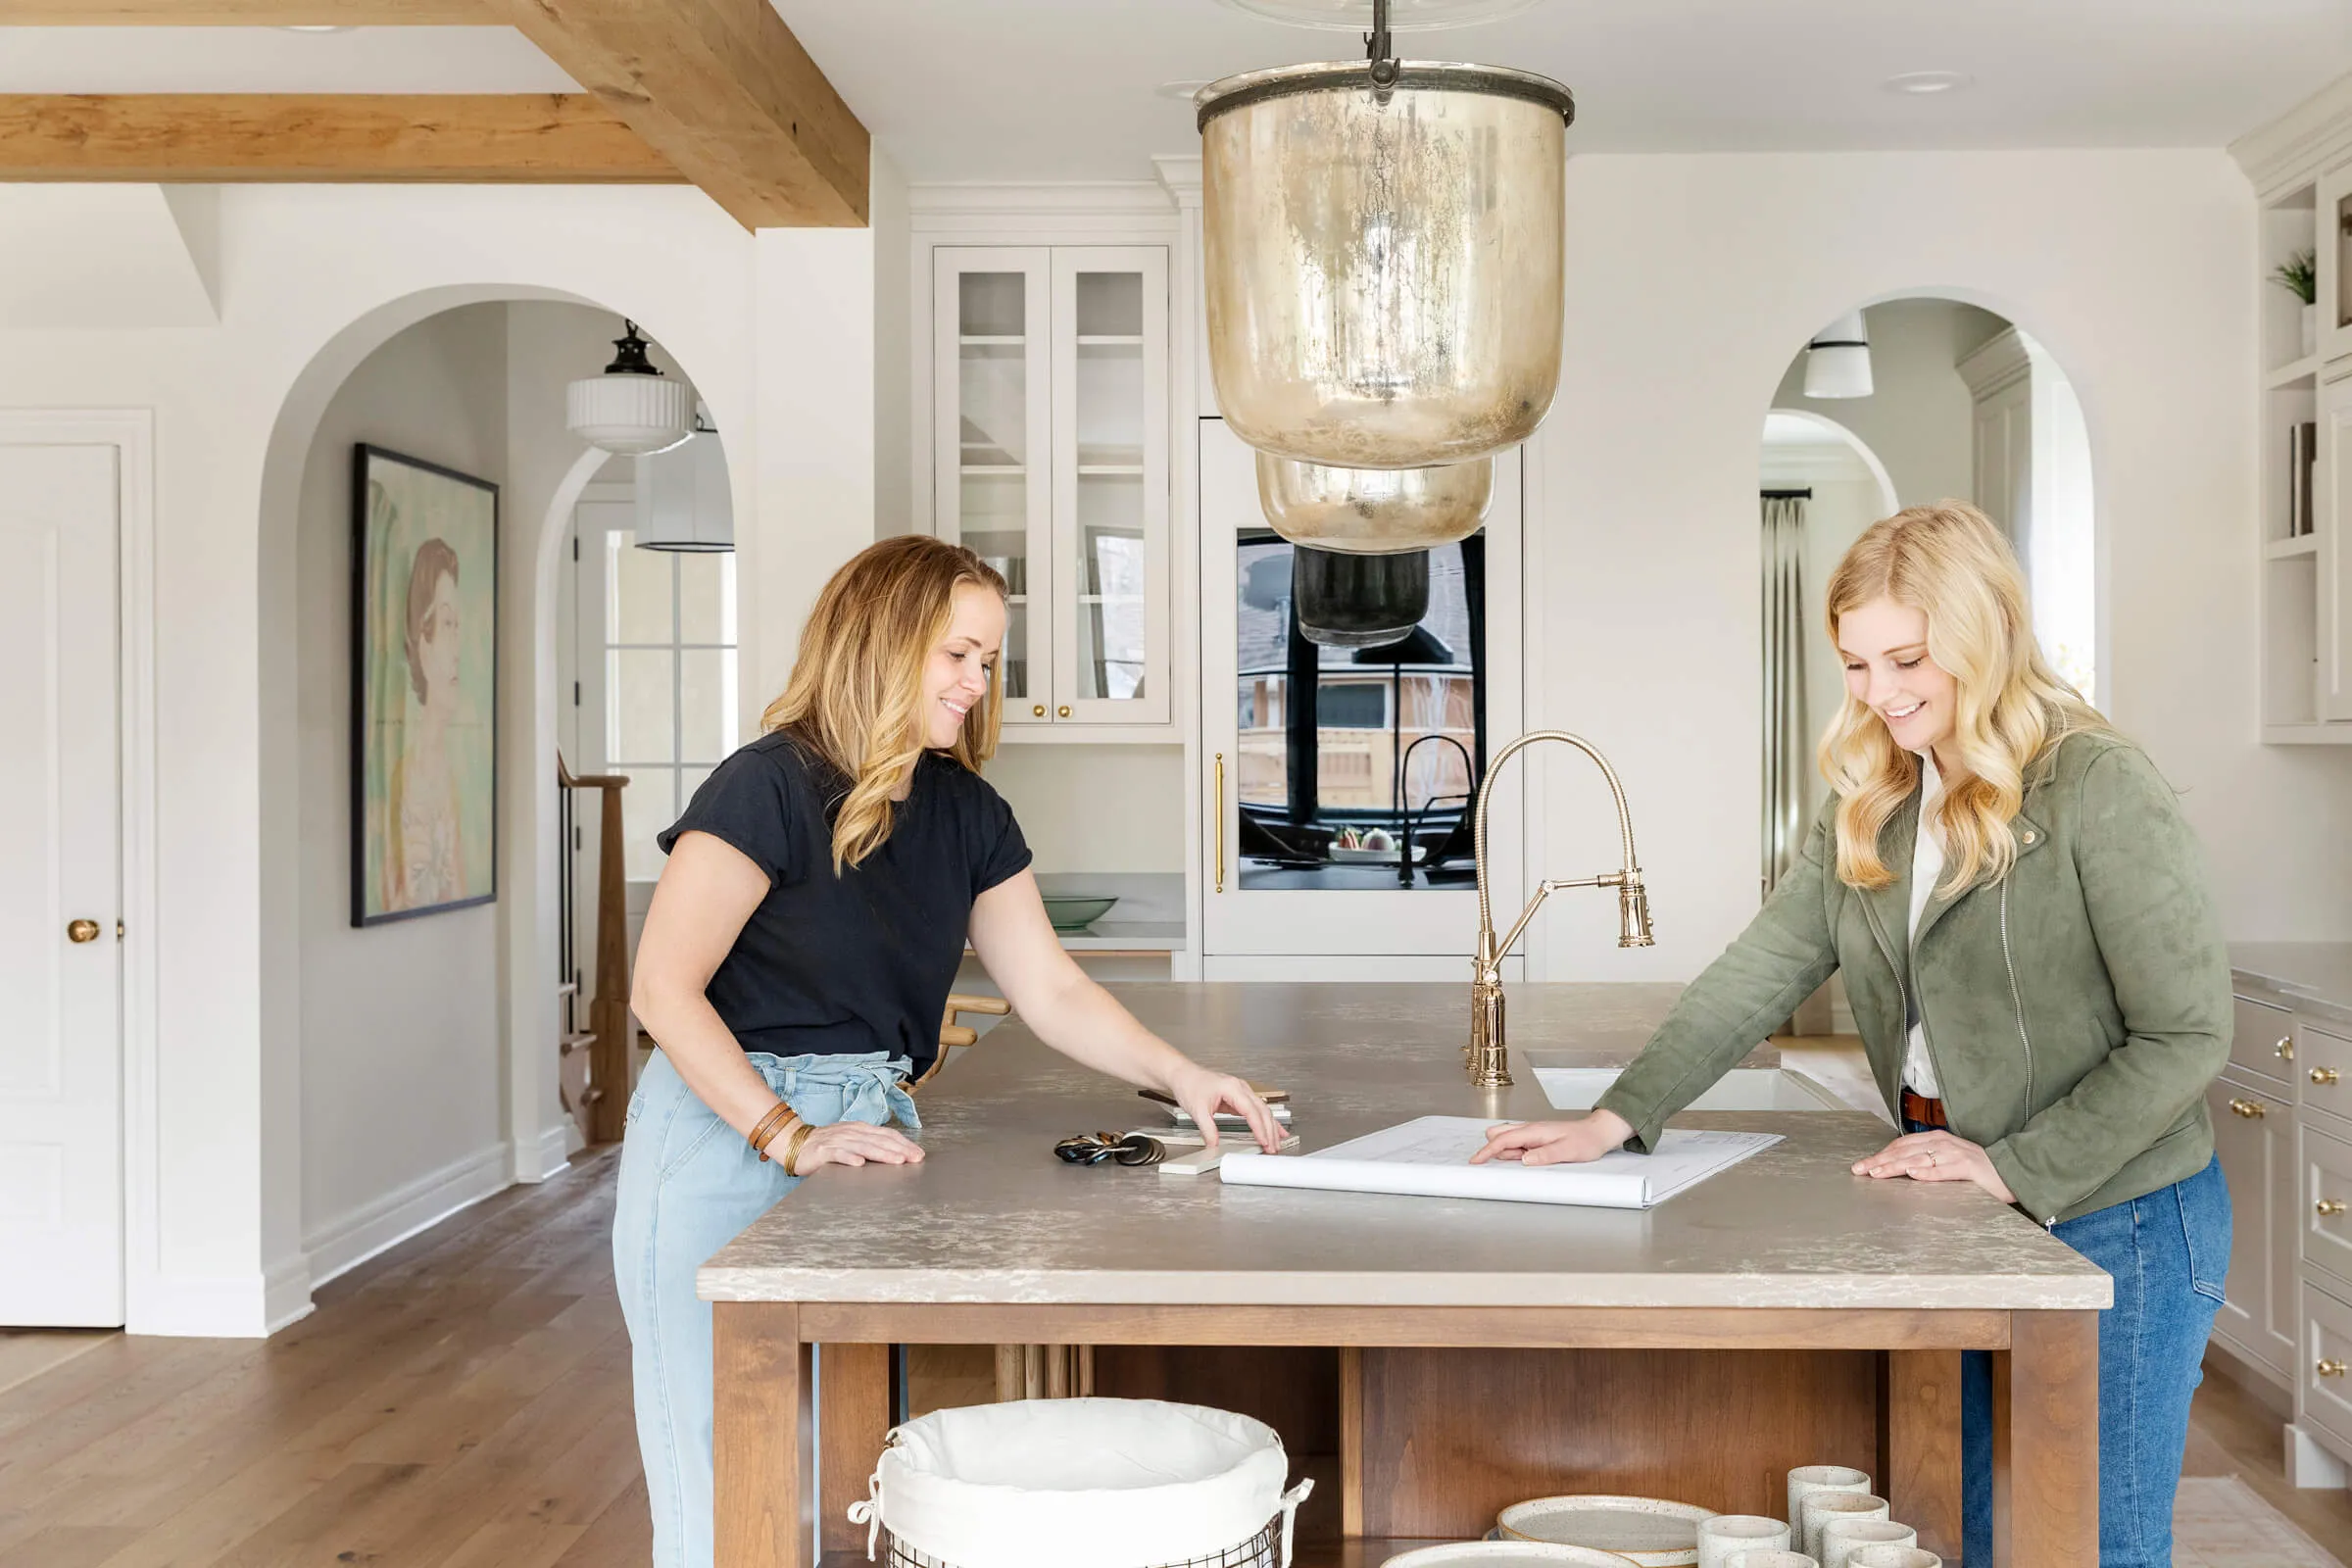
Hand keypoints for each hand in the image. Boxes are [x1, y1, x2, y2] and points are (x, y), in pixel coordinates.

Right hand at [788, 1120, 925, 1174]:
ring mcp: (837, 1141)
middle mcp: (851, 1132)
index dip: (904, 1143)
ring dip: (882, 1153)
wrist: (794, 1142)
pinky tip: (859, 1164)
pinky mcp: (823, 1151)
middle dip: (900, 1149)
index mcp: (860, 1129)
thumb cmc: (826, 1145)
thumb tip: (894, 1153)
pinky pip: (838, 1154)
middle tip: (915, 1158)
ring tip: (897, 1160)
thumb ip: (869, 1145)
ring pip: (863, 1147)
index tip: (918, 1154)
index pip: (887, 1135)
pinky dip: (849, 1158)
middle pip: (879, 1140)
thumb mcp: (851, 1141)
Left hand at [1162, 1061, 1282, 1152]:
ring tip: (1277, 1142)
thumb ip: (1208, 1130)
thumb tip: (1215, 1145)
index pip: (1251, 1111)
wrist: (1183, 1075)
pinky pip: (1257, 1110)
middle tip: (1273, 1148)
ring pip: (1263, 1110)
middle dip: (1270, 1130)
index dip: (1259, 1128)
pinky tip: (1274, 1129)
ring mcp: (1242, 1091)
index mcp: (1232, 1088)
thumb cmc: (1190, 1085)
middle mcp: (1241, 1087)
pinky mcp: (1240, 1097)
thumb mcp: (1197, 1111)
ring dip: (1271, 1127)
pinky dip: (1266, 1121)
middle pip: (1262, 1111)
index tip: (1264, 1142)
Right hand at [1472, 1110, 1632, 1166]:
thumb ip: (1545, 1155)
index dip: (1487, 1151)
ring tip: (1532, 1162)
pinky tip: (1530, 1160)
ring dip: (1509, 1155)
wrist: (1598, 1134)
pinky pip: (1518, 1146)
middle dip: (1496, 1151)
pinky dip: (1517, 1155)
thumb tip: (1524, 1160)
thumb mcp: (1568, 1150)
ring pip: (1507, 1142)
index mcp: (1534, 1131)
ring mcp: (1532, 1134)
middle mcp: (1530, 1130)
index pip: (1502, 1139)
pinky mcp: (1536, 1140)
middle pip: (1499, 1136)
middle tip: (1512, 1164)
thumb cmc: (1585, 1140)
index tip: (1475, 1161)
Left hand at [1852, 1129, 2012, 1202]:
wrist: (2010, 1171)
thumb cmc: (1976, 1169)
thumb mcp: (1947, 1159)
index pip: (1902, 1145)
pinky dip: (1927, 1172)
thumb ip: (1926, 1160)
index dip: (1881, 1154)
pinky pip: (1944, 1170)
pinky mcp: (1969, 1168)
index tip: (1863, 1165)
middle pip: (1905, 1151)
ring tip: (1877, 1172)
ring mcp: (1955, 1154)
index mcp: (1936, 1139)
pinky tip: (1912, 1174)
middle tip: (1859, 1170)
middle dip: (1880, 1161)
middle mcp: (1943, 1143)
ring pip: (1919, 1160)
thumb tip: (1901, 1167)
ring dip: (1896, 1166)